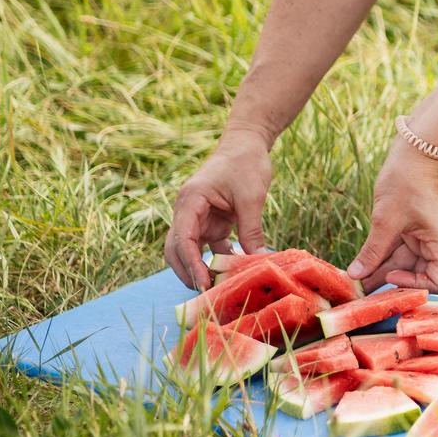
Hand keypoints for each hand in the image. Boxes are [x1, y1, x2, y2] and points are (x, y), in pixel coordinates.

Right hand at [164, 128, 274, 289]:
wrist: (248, 142)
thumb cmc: (246, 162)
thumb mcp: (251, 196)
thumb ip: (251, 229)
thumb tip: (259, 260)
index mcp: (190, 201)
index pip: (183, 239)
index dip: (191, 265)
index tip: (203, 284)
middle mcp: (188, 211)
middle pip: (178, 250)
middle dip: (189, 272)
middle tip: (208, 294)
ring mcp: (199, 218)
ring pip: (192, 251)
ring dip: (203, 269)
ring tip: (220, 288)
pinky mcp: (212, 222)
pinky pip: (211, 247)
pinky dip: (220, 260)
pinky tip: (235, 273)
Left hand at [347, 137, 437, 291]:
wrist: (415, 150)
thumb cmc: (406, 181)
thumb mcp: (385, 220)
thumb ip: (372, 252)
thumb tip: (355, 276)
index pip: (437, 282)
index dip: (414, 285)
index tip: (390, 274)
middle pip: (418, 274)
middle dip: (391, 282)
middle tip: (363, 290)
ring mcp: (427, 236)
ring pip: (405, 263)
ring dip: (383, 271)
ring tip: (357, 281)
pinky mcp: (415, 229)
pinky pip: (400, 250)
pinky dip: (384, 257)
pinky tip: (363, 264)